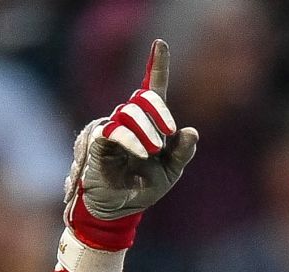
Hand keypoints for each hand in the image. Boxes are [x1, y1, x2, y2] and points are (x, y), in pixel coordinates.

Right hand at [63, 38, 198, 249]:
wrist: (119, 211)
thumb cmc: (143, 188)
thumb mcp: (171, 172)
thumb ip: (183, 152)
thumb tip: (191, 131)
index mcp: (147, 124)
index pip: (152, 89)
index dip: (157, 65)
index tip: (160, 43)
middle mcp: (126, 120)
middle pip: (142, 98)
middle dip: (159, 114)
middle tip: (167, 137)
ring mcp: (109, 128)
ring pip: (129, 112)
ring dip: (147, 130)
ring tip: (153, 151)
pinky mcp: (97, 141)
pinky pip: (115, 130)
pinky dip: (131, 140)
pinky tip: (142, 152)